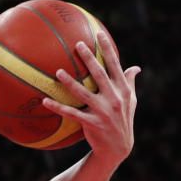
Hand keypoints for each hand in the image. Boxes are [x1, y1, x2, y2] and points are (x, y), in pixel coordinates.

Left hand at [42, 30, 139, 165]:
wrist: (118, 147)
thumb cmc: (123, 120)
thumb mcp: (130, 101)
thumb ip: (129, 83)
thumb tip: (136, 67)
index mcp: (122, 90)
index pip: (115, 65)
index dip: (107, 49)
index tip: (99, 34)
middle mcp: (114, 98)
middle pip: (99, 74)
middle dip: (89, 58)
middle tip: (77, 44)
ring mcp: (103, 111)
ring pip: (83, 93)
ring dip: (70, 82)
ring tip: (58, 72)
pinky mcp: (92, 123)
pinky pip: (71, 113)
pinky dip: (57, 107)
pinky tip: (44, 101)